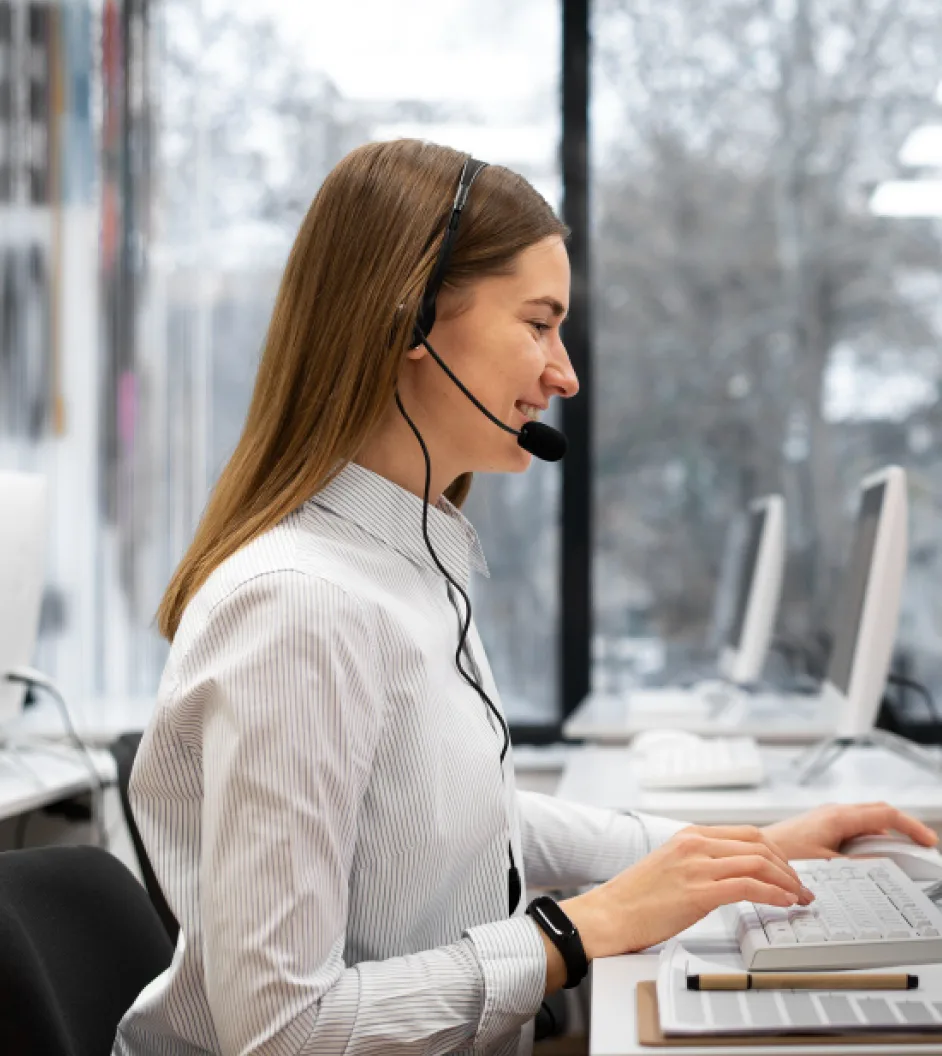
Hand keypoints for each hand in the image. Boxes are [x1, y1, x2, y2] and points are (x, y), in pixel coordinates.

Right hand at [560, 824, 812, 964]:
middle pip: (759, 844)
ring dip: (787, 882)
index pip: (747, 834)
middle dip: (787, 867)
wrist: (609, 914)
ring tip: (798, 898)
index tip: (788, 872)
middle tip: (801, 887)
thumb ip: (699, 863)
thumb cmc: (635, 899)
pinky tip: (783, 903)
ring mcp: (697, 866)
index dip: (776, 853)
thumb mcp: (670, 866)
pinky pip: (749, 887)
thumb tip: (732, 875)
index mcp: (689, 835)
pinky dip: (773, 894)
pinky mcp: (698, 891)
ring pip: (759, 863)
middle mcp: (695, 844)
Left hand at [763, 802, 938, 860]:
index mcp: (839, 817)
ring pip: (866, 822)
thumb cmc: (783, 855)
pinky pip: (854, 829)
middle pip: (879, 814)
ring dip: (884, 837)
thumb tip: (885, 865)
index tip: (928, 841)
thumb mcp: (829, 864)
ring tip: (897, 859)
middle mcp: (834, 812)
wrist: (755, 852)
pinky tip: (869, 860)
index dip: (911, 826)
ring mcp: (827, 818)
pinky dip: (868, 842)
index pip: (886, 814)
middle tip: (920, 848)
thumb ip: (859, 864)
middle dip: (903, 829)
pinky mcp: (821, 826)